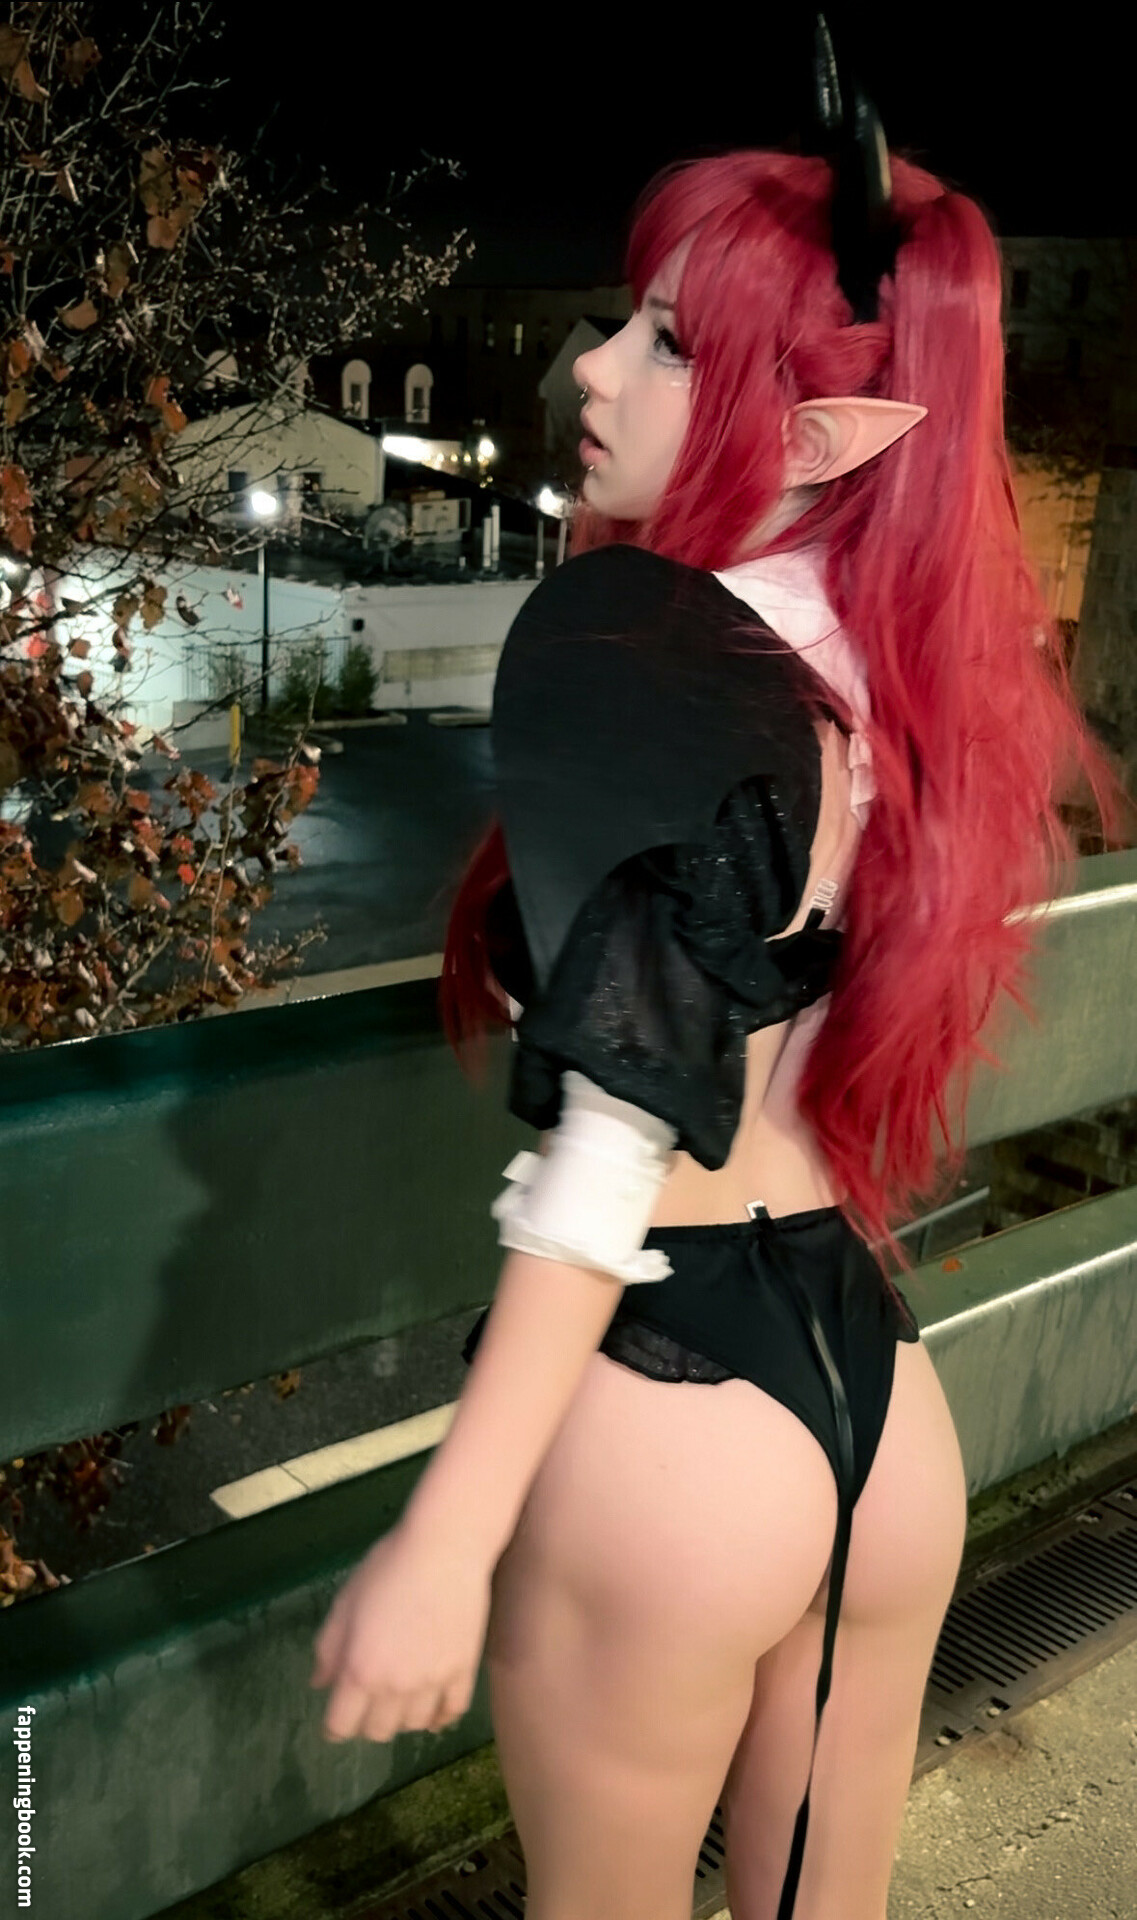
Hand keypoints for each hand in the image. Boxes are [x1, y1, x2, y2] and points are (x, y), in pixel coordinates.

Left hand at [310, 1520, 492, 1744]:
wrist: (446, 1547)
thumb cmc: (387, 1567)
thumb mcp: (345, 1602)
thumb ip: (328, 1648)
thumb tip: (319, 1684)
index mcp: (360, 1670)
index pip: (342, 1725)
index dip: (334, 1727)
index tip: (336, 1720)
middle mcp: (396, 1686)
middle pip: (378, 1732)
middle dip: (366, 1722)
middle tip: (367, 1702)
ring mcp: (434, 1682)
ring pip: (414, 1725)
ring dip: (402, 1718)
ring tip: (399, 1699)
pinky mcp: (464, 1671)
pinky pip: (451, 1712)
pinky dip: (439, 1717)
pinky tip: (433, 1710)